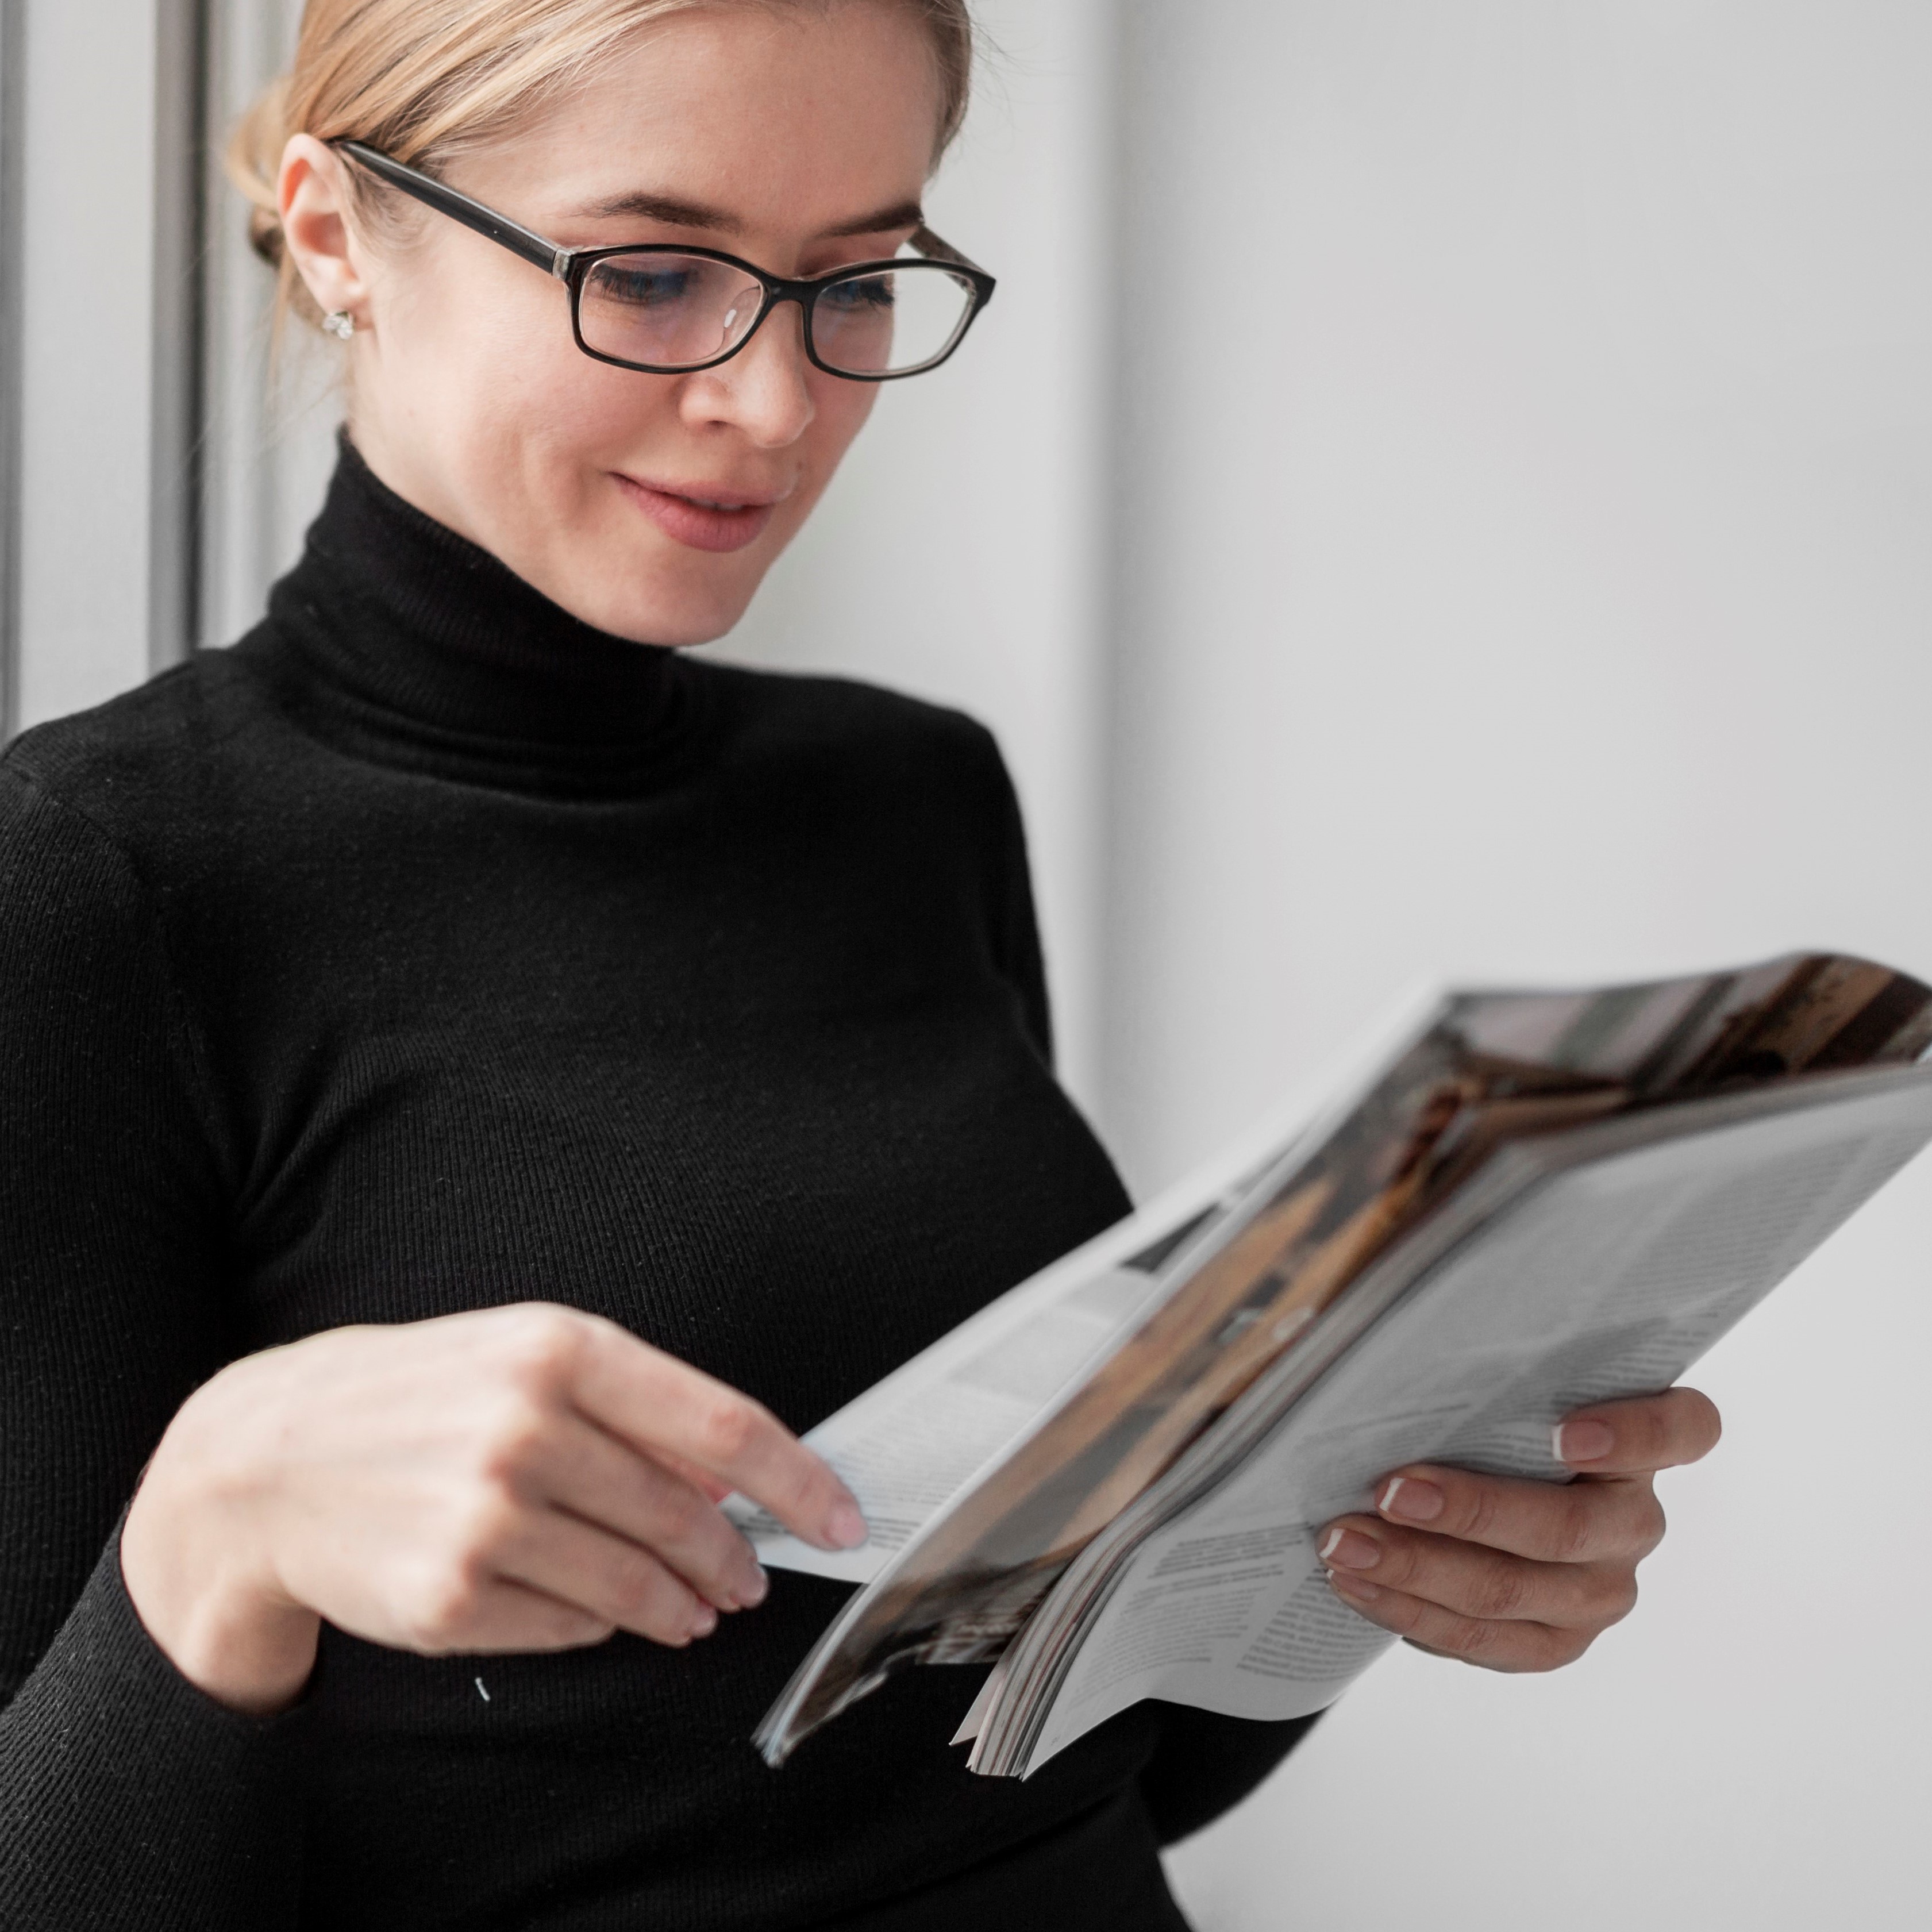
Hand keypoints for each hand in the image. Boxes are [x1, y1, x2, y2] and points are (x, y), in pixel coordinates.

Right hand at [121, 1304, 865, 1714]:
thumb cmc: (418, 1394)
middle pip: (684, 1515)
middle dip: (735, 1557)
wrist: (269, 1458)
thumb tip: (731, 1481)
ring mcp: (485, 1517)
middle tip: (751, 1576)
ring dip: (682, 1603)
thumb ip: (631, 1406)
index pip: (720, 1425)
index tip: (842, 1519)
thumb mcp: (524, 1356)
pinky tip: (603, 1609)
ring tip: (696, 1608)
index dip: (798, 1481)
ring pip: (637, 1582)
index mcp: (558, 1350)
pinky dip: (602, 1622)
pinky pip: (570, 1624)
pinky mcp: (451, 1595)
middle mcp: (525, 1429)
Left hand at [1317, 1387, 1720, 1670]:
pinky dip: (1413, 1613)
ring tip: (1342, 1541)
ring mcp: (1601, 1588)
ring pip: (1515, 1590)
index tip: (1565, 1433)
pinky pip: (1487, 1643)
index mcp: (1642, 1443)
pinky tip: (1354, 1583)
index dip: (1636, 1434)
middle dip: (1471, 1511)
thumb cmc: (1481, 1414)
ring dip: (1417, 1568)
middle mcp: (1634, 1520)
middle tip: (1389, 1490)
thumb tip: (1391, 1285)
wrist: (1475, 1501)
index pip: (1683, 1428)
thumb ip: (1479, 1349)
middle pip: (1572, 1527)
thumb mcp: (1491, 1377)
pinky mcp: (1557, 1640)